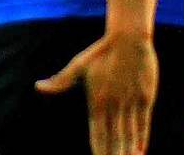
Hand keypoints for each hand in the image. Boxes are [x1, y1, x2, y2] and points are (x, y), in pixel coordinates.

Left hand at [36, 31, 157, 154]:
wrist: (127, 39)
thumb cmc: (100, 53)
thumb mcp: (77, 66)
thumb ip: (60, 81)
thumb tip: (37, 86)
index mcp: (97, 101)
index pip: (97, 134)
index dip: (98, 150)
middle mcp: (114, 106)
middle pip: (114, 139)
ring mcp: (131, 103)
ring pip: (130, 134)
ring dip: (128, 151)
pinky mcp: (145, 98)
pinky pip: (144, 124)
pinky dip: (142, 139)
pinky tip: (140, 151)